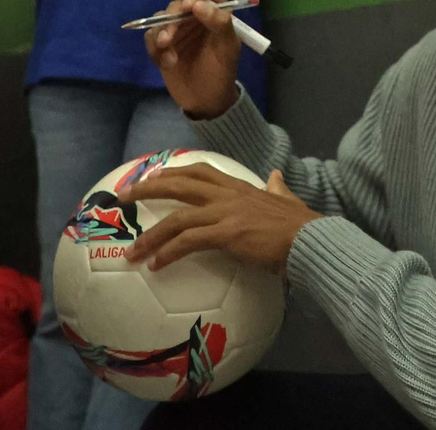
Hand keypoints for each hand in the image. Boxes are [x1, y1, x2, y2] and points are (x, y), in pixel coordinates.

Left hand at [120, 163, 319, 273]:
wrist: (310, 240)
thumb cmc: (300, 226)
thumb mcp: (286, 199)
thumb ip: (277, 188)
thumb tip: (276, 177)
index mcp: (239, 187)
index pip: (200, 171)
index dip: (174, 171)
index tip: (153, 175)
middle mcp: (228, 194)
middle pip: (180, 183)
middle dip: (148, 187)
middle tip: (124, 196)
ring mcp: (226, 213)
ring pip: (178, 218)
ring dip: (151, 234)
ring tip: (132, 250)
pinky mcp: (227, 234)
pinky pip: (188, 242)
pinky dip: (168, 252)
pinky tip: (156, 265)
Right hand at [144, 0, 241, 118]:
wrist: (206, 100)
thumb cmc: (222, 71)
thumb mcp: (228, 48)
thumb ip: (220, 23)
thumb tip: (199, 5)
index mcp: (214, 10)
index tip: (189, 7)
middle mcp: (193, 15)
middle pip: (177, 2)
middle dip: (173, 19)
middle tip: (170, 39)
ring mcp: (176, 29)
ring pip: (160, 17)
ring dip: (162, 33)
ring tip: (168, 52)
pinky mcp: (161, 45)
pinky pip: (150, 37)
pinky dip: (155, 48)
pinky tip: (167, 62)